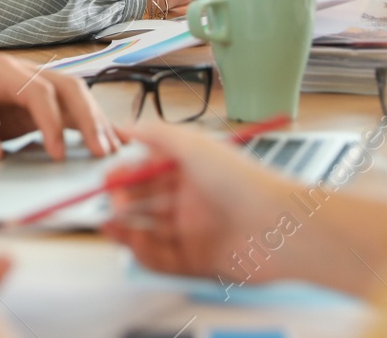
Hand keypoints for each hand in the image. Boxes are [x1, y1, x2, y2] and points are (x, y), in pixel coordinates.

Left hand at [0, 55, 120, 166]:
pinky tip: (106, 143)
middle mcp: (21, 75)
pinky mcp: (35, 108)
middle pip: (67, 87)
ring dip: (94, 122)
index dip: (52, 122)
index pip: (38, 91)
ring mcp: (31, 90)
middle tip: (103, 152)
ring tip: (110, 152)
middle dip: (89, 117)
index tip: (58, 154)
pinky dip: (88, 126)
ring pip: (74, 97)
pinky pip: (68, 113)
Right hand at [101, 122, 294, 282]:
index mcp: (191, 171)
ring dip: (127, 228)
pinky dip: (143, 251)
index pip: (149, 171)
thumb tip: (127, 127)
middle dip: (123, 201)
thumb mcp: (194, 144)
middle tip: (109, 203)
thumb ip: (156, 134)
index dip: (127, 174)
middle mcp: (192, 200)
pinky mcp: (198, 260)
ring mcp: (194, 231)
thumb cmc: (242, 181)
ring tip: (110, 224)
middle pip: (146, 202)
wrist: (278, 226)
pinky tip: (132, 242)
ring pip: (150, 231)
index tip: (108, 177)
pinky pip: (162, 257)